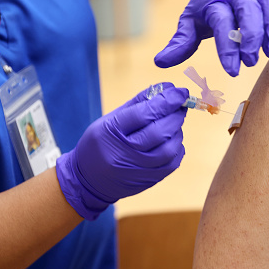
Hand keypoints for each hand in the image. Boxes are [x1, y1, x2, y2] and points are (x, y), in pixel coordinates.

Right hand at [56, 83, 188, 219]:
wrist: (88, 180)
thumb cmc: (99, 144)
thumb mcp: (110, 119)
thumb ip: (138, 103)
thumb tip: (166, 88)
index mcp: (111, 131)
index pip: (144, 113)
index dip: (167, 100)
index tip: (180, 91)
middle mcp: (124, 153)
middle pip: (159, 132)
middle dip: (175, 115)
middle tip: (180, 106)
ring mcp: (138, 169)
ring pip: (169, 148)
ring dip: (177, 131)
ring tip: (173, 123)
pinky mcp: (149, 180)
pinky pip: (172, 162)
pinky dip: (177, 147)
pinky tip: (171, 140)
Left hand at [154, 0, 268, 76]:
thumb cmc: (210, 5)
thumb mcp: (192, 20)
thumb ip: (181, 42)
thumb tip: (160, 62)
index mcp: (216, 2)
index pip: (222, 22)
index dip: (227, 47)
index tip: (232, 70)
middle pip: (248, 11)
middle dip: (250, 37)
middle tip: (250, 61)